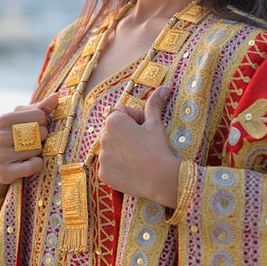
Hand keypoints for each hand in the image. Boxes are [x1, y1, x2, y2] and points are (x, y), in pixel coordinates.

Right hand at [0, 92, 59, 200]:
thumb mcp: (20, 120)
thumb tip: (57, 96)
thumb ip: (39, 108)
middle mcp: (0, 136)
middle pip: (40, 133)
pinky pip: (33, 166)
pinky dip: (37, 165)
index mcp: (4, 119)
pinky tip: (30, 163)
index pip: (39, 116)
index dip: (42, 123)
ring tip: (28, 153)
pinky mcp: (5, 172)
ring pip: (37, 151)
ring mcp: (1, 155)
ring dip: (38, 153)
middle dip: (42, 139)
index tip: (34, 128)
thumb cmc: (11, 137)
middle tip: (32, 142)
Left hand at [97, 86, 179, 206]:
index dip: (137, 119)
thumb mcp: (156, 123)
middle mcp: (103, 137)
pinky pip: (109, 165)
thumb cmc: (158, 148)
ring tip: (139, 158)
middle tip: (144, 144)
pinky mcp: (102, 174)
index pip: (122, 112)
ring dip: (121, 150)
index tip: (146, 129)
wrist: (162, 179)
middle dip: (127, 134)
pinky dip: (118, 166)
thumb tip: (165, 86)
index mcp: (113, 121)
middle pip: (115, 130)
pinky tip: (132, 169)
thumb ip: (155, 103)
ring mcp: (101, 157)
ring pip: (111, 148)